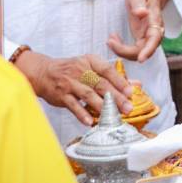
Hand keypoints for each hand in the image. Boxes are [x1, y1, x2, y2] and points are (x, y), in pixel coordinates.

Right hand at [16, 51, 131, 125]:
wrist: (44, 72)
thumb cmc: (72, 70)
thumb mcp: (91, 66)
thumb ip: (113, 76)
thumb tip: (137, 84)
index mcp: (90, 60)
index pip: (108, 70)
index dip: (120, 81)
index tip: (131, 92)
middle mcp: (80, 70)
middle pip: (101, 84)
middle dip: (116, 97)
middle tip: (128, 108)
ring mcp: (70, 83)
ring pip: (88, 95)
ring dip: (102, 107)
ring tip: (113, 116)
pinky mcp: (61, 95)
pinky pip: (73, 105)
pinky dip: (82, 114)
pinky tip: (90, 122)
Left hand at [110, 0, 171, 61]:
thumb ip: (139, 3)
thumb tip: (141, 13)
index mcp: (155, 20)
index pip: (155, 39)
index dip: (149, 50)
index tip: (141, 59)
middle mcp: (154, 31)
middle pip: (144, 50)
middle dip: (126, 51)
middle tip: (110, 41)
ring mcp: (147, 36)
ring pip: (137, 52)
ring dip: (122, 50)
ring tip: (110, 38)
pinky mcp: (141, 38)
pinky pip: (133, 49)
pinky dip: (121, 48)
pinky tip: (114, 38)